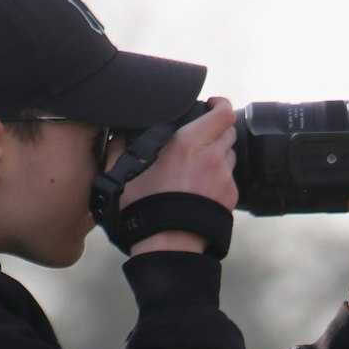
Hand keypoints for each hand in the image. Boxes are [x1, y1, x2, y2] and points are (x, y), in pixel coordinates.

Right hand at [120, 96, 237, 210]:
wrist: (169, 244)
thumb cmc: (146, 210)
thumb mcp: (123, 176)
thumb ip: (119, 149)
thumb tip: (118, 137)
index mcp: (187, 144)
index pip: (221, 113)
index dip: (220, 105)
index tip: (213, 104)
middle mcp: (211, 156)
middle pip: (227, 132)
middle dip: (216, 130)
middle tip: (200, 138)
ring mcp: (223, 177)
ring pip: (229, 154)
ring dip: (217, 154)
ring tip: (198, 167)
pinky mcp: (230, 196)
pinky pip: (228, 178)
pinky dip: (218, 177)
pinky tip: (201, 188)